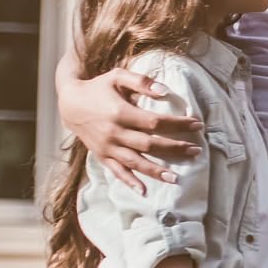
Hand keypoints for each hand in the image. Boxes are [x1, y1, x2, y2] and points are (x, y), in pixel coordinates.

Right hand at [62, 64, 200, 192]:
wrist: (69, 103)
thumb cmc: (98, 87)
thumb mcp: (117, 76)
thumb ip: (141, 81)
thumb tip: (166, 91)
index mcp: (120, 112)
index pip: (155, 122)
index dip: (178, 124)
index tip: (198, 124)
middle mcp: (114, 132)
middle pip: (149, 144)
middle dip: (175, 148)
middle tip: (197, 150)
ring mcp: (107, 147)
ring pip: (135, 162)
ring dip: (156, 171)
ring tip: (176, 178)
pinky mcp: (102, 156)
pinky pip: (117, 171)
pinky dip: (129, 182)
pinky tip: (144, 191)